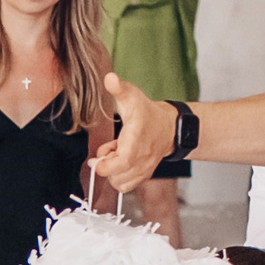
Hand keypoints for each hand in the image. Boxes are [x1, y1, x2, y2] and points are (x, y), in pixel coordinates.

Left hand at [91, 72, 173, 191]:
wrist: (169, 128)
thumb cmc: (147, 113)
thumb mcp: (133, 97)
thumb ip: (120, 88)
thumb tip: (109, 77)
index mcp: (137, 141)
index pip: (120, 163)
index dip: (104, 164)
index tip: (96, 157)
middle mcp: (142, 158)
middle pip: (116, 177)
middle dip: (106, 165)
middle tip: (108, 150)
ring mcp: (144, 169)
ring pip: (119, 184)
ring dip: (112, 171)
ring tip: (116, 155)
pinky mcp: (144, 176)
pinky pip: (125, 186)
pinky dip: (119, 178)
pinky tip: (120, 163)